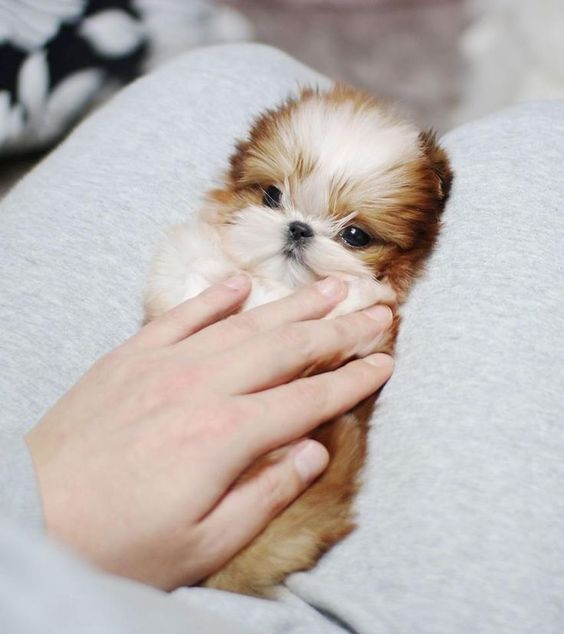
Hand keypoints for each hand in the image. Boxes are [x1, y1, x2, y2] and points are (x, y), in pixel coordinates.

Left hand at [26, 275, 392, 589]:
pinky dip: (215, 298)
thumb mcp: (204, 544)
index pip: (309, 398)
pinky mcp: (131, 356)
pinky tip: (241, 285)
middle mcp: (202, 386)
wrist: (29, 519)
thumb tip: (313, 453)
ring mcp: (165, 364)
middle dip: (339, 330)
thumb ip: (266, 494)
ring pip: (246, 325)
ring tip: (330, 288)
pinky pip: (182, 315)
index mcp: (227, 436)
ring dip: (293, 305)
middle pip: (288, 349)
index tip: (384, 363)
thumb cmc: (116, 543)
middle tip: (377, 312)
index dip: (353, 380)